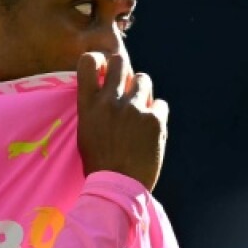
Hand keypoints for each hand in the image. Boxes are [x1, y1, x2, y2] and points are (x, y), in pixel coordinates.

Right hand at [76, 52, 169, 189]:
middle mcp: (110, 101)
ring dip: (143, 92)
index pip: (88, 63)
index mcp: (88, 105)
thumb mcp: (86, 132)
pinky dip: (158, 115)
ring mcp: (133, 108)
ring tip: (141, 112)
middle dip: (125, 70)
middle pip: (120, 62)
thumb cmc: (99, 163)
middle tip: (128, 86)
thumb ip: (95, 109)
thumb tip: (108, 90)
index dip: (98, 60)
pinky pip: (161, 104)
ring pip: (144, 79)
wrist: (117, 186)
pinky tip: (153, 130)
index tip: (104, 68)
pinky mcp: (154, 119)